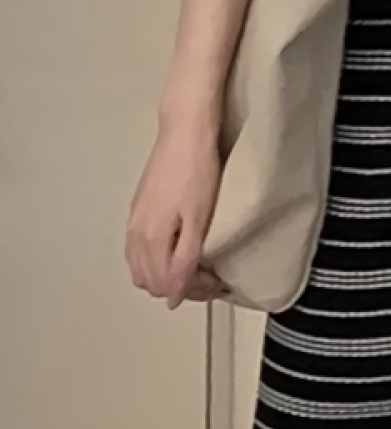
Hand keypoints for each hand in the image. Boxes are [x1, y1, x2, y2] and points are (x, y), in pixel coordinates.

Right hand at [126, 118, 226, 308]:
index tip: (218, 280)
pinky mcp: (139, 209)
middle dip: (182, 286)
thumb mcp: (199, 219)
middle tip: (211, 275)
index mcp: (152, 241)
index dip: (196, 290)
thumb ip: (185, 259)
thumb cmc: (197, 171)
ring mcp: (134, 222)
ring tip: (198, 265)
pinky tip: (178, 249)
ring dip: (168, 275)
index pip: (168, 286)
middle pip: (151, 282)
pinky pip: (140, 251)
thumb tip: (174, 296)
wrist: (184, 132)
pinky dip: (158, 260)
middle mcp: (136, 235)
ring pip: (143, 269)